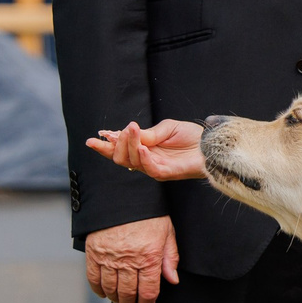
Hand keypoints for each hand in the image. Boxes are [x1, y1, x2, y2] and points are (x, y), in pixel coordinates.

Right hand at [86, 215, 177, 302]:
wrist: (122, 194)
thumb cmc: (148, 213)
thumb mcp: (167, 232)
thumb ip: (170, 258)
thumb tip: (172, 280)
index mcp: (149, 256)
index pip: (148, 291)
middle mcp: (129, 260)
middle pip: (128, 293)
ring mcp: (109, 257)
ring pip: (111, 288)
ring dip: (115, 298)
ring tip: (119, 301)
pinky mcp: (94, 252)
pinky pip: (93, 277)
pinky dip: (98, 288)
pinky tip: (104, 292)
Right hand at [88, 119, 206, 181]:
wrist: (210, 144)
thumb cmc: (190, 136)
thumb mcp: (166, 129)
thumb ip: (147, 133)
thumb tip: (126, 132)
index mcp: (143, 149)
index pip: (119, 150)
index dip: (104, 146)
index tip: (91, 139)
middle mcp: (146, 160)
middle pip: (120, 158)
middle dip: (115, 145)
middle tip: (119, 131)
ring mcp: (155, 168)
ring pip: (131, 162)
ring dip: (129, 145)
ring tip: (132, 130)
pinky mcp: (166, 173)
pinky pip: (149, 168)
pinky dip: (142, 157)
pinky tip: (142, 148)